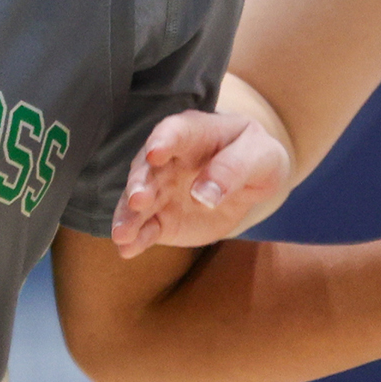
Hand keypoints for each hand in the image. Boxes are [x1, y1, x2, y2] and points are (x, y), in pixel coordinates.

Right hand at [111, 108, 291, 255]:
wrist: (250, 179)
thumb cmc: (255, 157)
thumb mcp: (259, 156)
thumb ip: (233, 169)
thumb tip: (203, 195)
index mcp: (193, 133)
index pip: (175, 132)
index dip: (164, 140)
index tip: (156, 152)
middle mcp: (167, 159)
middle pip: (148, 169)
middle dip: (140, 184)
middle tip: (137, 200)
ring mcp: (161, 189)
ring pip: (139, 202)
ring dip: (129, 216)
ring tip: (121, 234)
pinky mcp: (161, 217)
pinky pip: (146, 228)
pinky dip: (136, 238)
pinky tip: (127, 249)